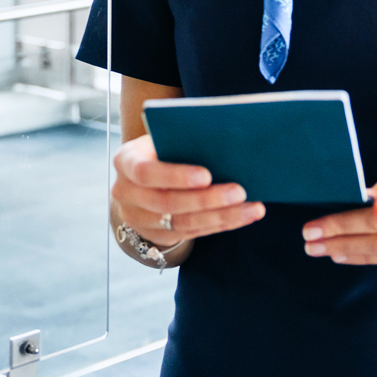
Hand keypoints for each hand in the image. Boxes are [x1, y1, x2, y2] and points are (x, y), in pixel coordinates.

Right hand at [112, 134, 264, 243]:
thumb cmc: (161, 149)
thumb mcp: (161, 140)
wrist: (142, 180)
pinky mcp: (158, 236)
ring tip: (251, 207)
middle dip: (206, 199)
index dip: (175, 176)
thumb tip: (224, 140)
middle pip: (166, 202)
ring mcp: (140, 219)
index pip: (145, 172)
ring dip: (221, 216)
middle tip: (239, 191)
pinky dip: (222, 224)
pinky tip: (244, 216)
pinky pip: (193, 233)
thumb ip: (180, 140)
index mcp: (125, 162)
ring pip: (183, 223)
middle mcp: (126, 193)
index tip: (207, 175)